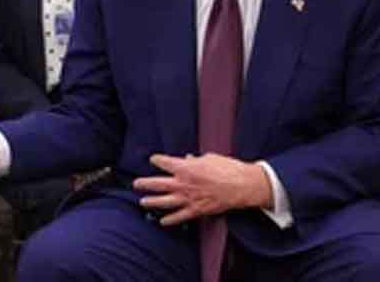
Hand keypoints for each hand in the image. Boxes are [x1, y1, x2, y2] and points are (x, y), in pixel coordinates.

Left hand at [133, 153, 272, 225]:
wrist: (243, 186)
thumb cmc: (228, 168)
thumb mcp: (210, 158)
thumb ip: (195, 160)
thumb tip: (189, 159)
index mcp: (185, 167)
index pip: (164, 162)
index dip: (157, 160)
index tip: (153, 159)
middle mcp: (183, 183)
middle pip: (157, 183)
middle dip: (144, 184)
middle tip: (136, 184)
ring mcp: (189, 198)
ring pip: (164, 202)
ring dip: (152, 202)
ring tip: (142, 202)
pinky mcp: (197, 210)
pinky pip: (180, 216)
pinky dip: (170, 220)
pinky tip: (162, 221)